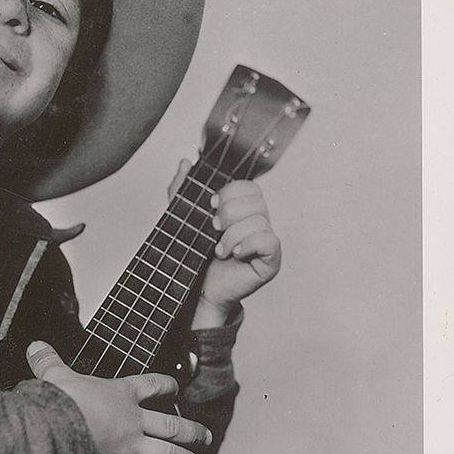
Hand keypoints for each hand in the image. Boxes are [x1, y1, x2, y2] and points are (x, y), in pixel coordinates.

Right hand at [26, 341, 211, 453]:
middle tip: (205, 437)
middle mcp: (134, 421)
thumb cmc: (59, 402)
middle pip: (172, 425)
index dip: (167, 387)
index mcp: (122, 394)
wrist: (56, 431)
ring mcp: (132, 447)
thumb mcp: (55, 376)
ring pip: (169, 453)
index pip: (152, 386)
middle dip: (192, 432)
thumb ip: (49, 362)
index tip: (176, 389)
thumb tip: (35, 346)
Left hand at [169, 162, 281, 326]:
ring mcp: (266, 241)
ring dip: (232, 236)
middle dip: (228, 214)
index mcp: (243, 210)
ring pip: (259, 221)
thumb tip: (185, 163)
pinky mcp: (271, 260)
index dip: (229, 192)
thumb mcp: (184, 219)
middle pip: (255, 200)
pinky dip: (249, 245)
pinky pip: (269, 241)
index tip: (211, 205)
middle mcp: (258, 222)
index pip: (248, 186)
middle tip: (213, 230)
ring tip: (220, 251)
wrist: (199, 290)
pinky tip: (236, 254)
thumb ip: (182, 191)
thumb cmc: (197, 257)